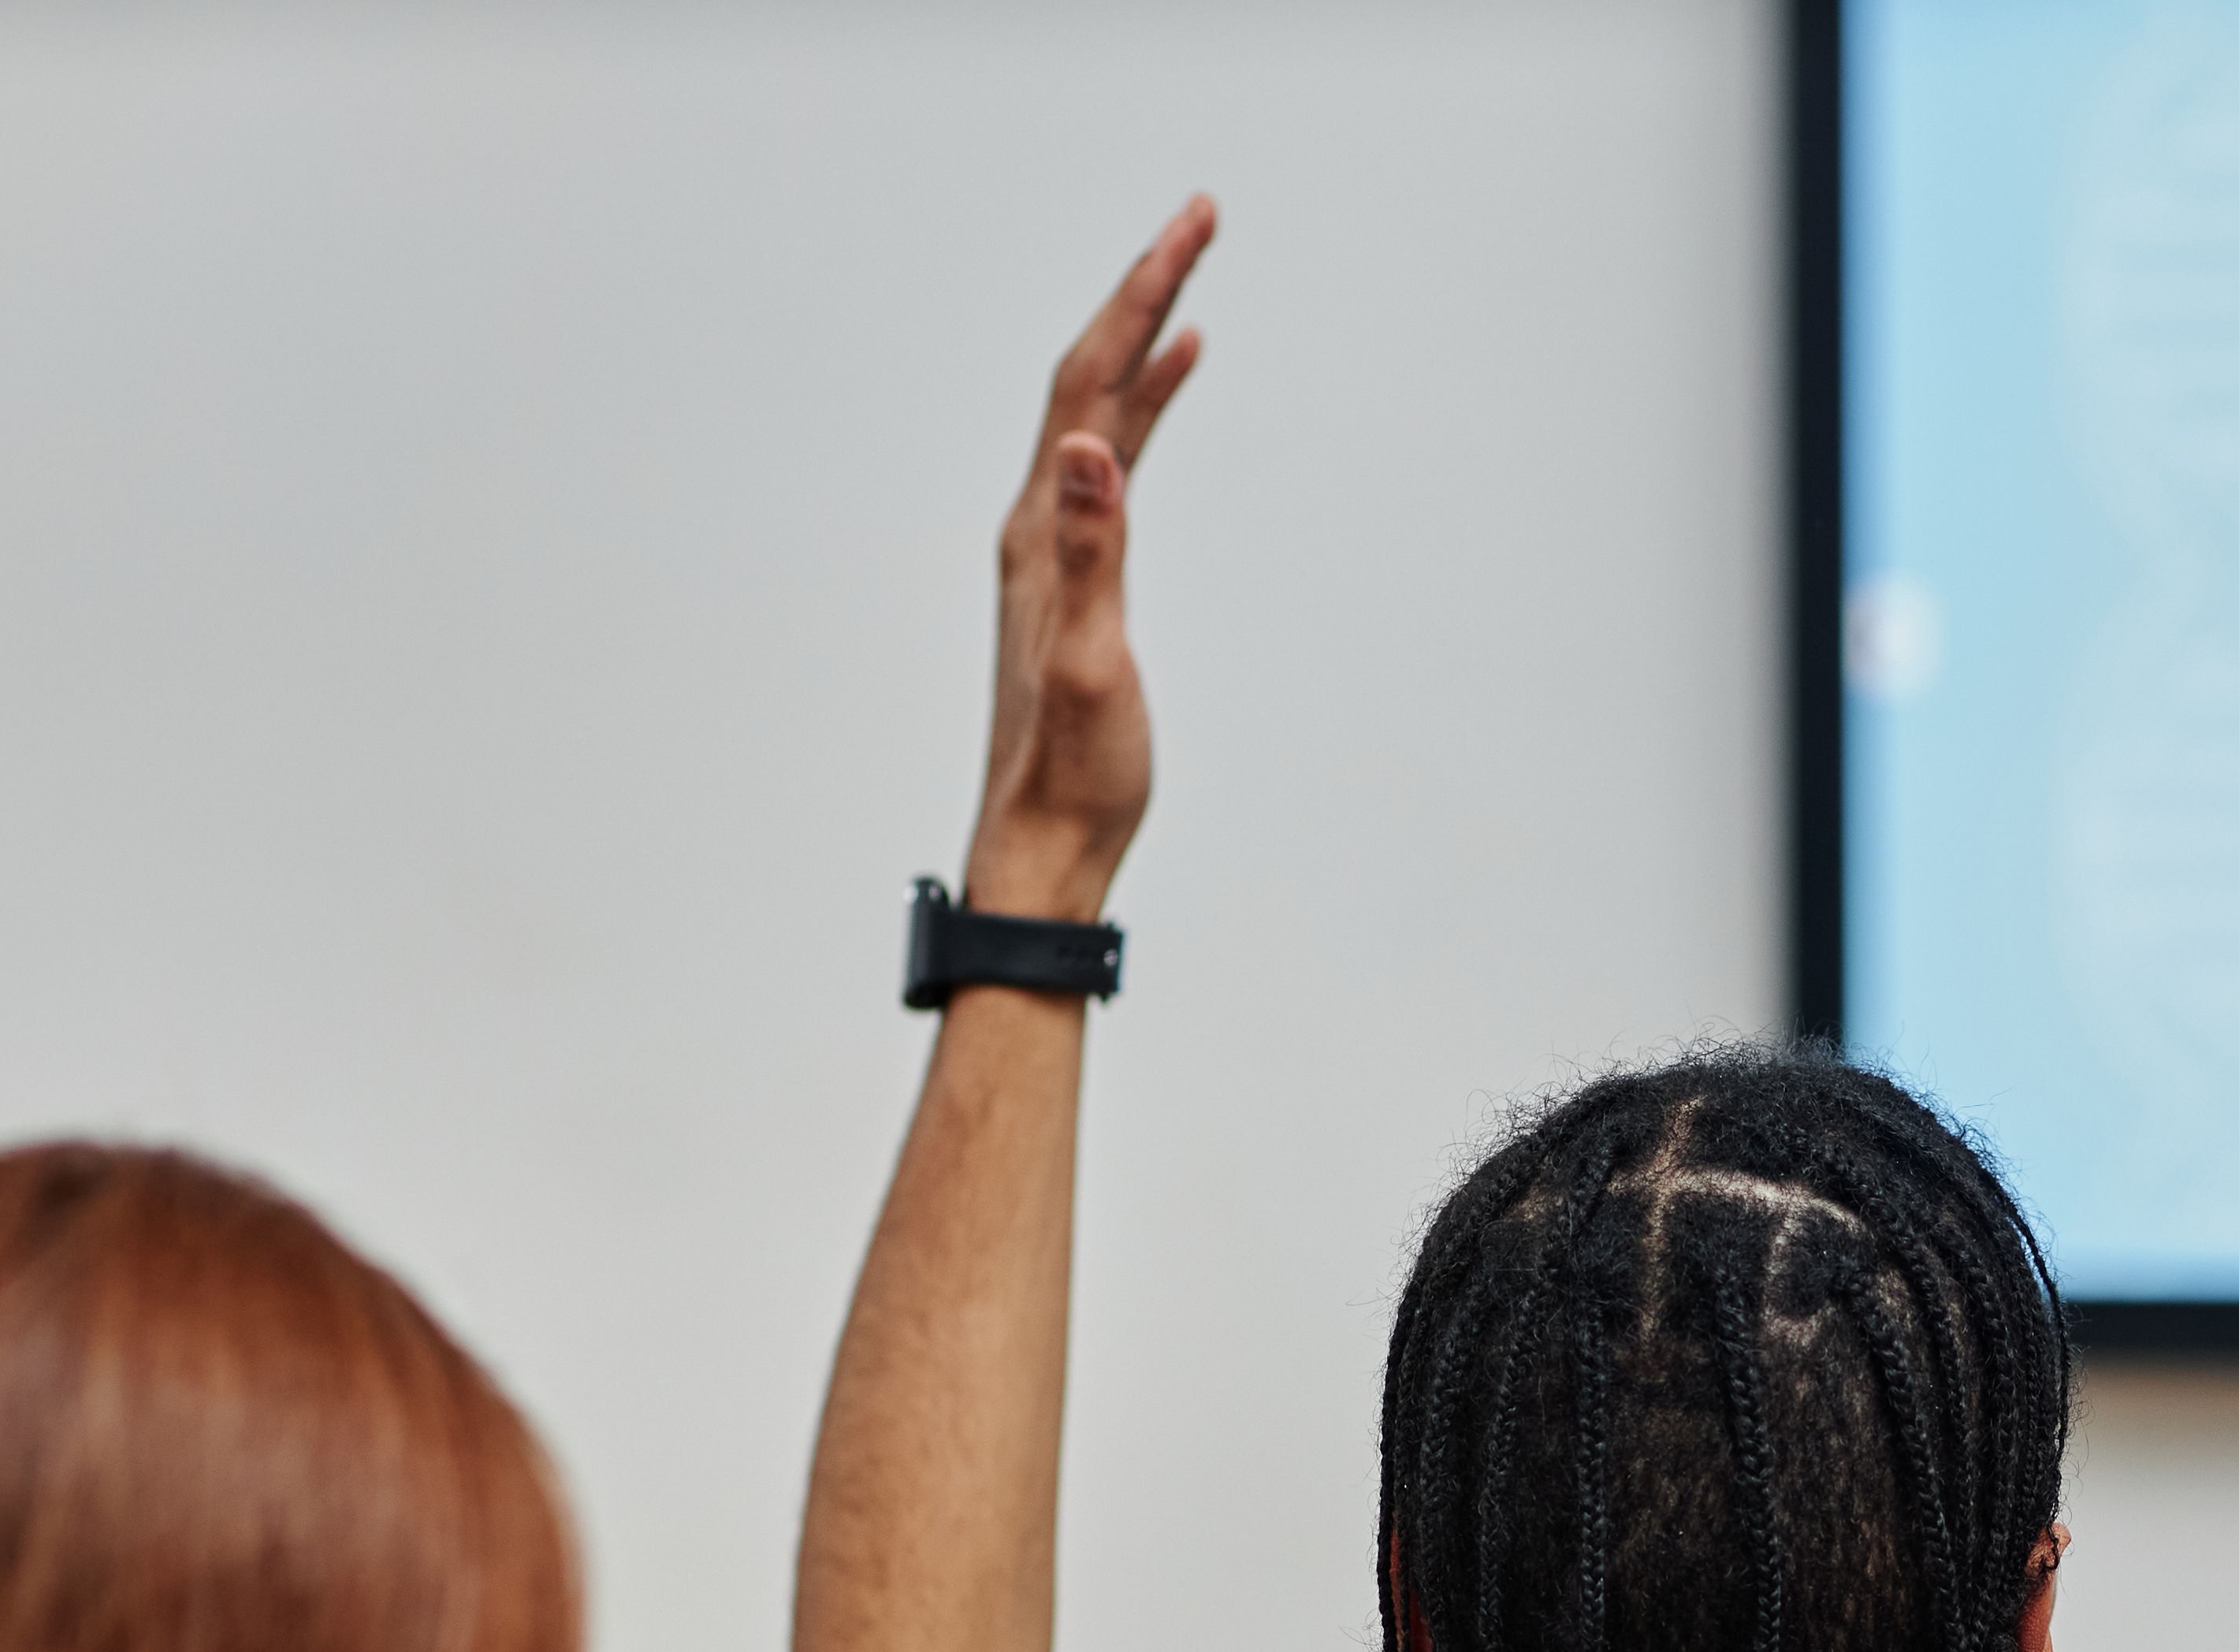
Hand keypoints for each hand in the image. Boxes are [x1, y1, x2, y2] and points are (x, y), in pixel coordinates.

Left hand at [967, 196, 1216, 922]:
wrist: (1040, 847)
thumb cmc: (1071, 773)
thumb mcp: (1090, 662)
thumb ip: (1089, 552)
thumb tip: (1089, 448)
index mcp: (1040, 529)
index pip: (1089, 383)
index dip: (1139, 298)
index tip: (1192, 230)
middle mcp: (1037, 521)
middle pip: (1088, 376)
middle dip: (1144, 290)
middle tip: (1201, 216)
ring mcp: (1054, 546)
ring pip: (1100, 413)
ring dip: (1144, 340)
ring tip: (1191, 281)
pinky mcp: (1075, 575)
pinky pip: (1111, 463)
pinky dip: (1144, 409)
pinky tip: (1169, 389)